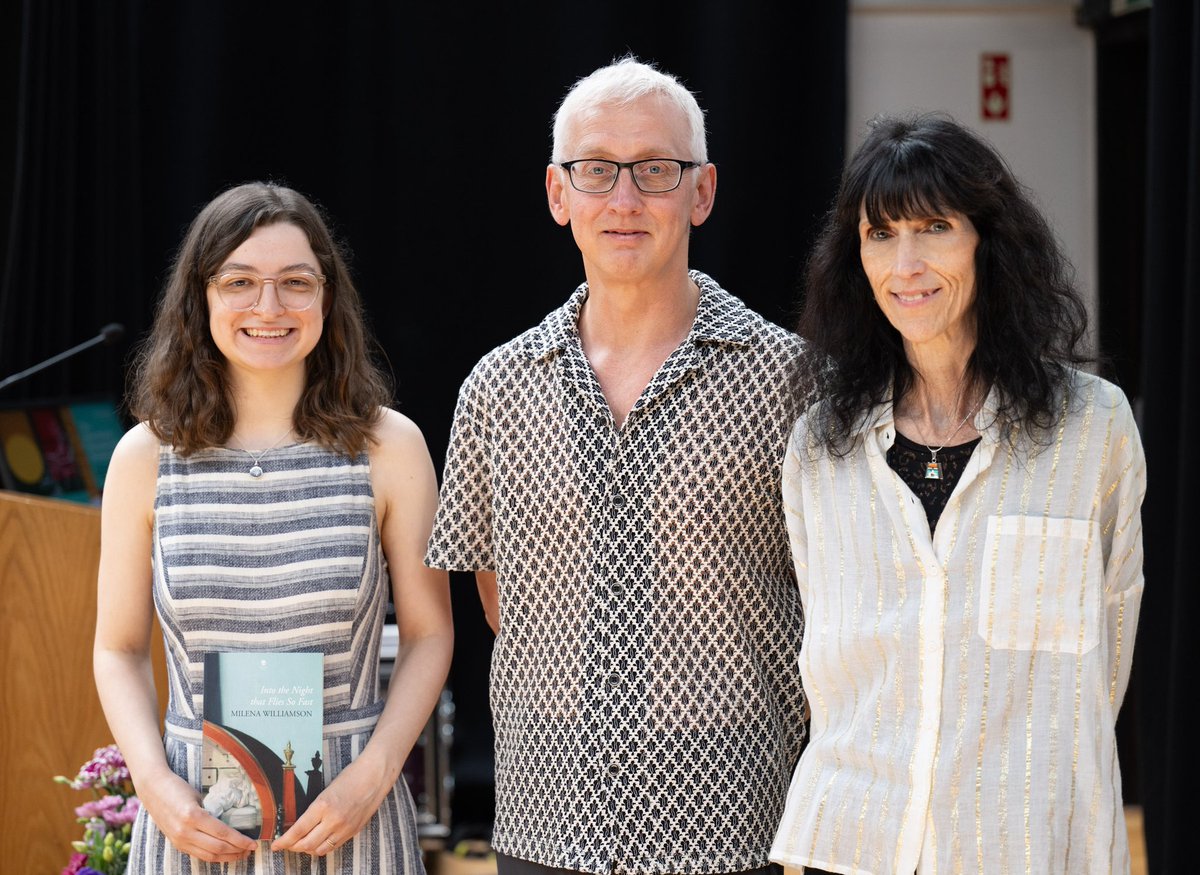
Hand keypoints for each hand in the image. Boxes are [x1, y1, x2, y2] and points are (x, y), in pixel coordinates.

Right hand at [137, 771, 257, 861]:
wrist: (153, 789)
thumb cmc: (177, 788)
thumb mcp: (198, 797)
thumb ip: (212, 812)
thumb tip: (231, 824)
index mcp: (193, 816)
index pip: (223, 833)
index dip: (240, 841)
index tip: (253, 843)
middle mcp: (185, 831)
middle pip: (217, 847)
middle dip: (237, 851)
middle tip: (251, 849)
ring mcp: (179, 840)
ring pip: (208, 855)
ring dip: (227, 857)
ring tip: (241, 854)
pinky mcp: (177, 843)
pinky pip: (198, 854)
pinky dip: (214, 856)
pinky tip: (224, 853)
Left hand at [270, 756, 389, 855]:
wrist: (375, 775)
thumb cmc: (351, 776)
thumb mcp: (326, 790)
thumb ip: (315, 809)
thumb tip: (300, 824)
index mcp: (323, 806)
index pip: (298, 831)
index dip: (284, 841)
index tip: (276, 844)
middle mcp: (333, 820)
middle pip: (306, 845)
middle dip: (293, 847)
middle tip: (286, 844)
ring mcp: (344, 828)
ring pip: (319, 850)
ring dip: (307, 849)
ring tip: (302, 843)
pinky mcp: (353, 831)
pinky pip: (333, 846)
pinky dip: (322, 847)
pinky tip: (318, 841)